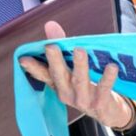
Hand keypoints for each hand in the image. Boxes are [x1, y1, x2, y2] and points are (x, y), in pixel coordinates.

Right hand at [18, 21, 134, 129]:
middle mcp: (68, 93)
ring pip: (80, 81)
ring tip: (79, 50)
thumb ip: (64, 46)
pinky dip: (108, 78)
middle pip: (60, 75)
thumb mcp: (74, 67)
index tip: (23, 58)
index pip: (44, 74)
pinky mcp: (100, 103)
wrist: (108, 111)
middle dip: (55, 61)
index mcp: (59, 84)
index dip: (33, 67)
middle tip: (51, 46)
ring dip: (79, 66)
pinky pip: (104, 89)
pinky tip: (112, 66)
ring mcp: (83, 100)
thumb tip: (50, 24)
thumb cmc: (88, 85)